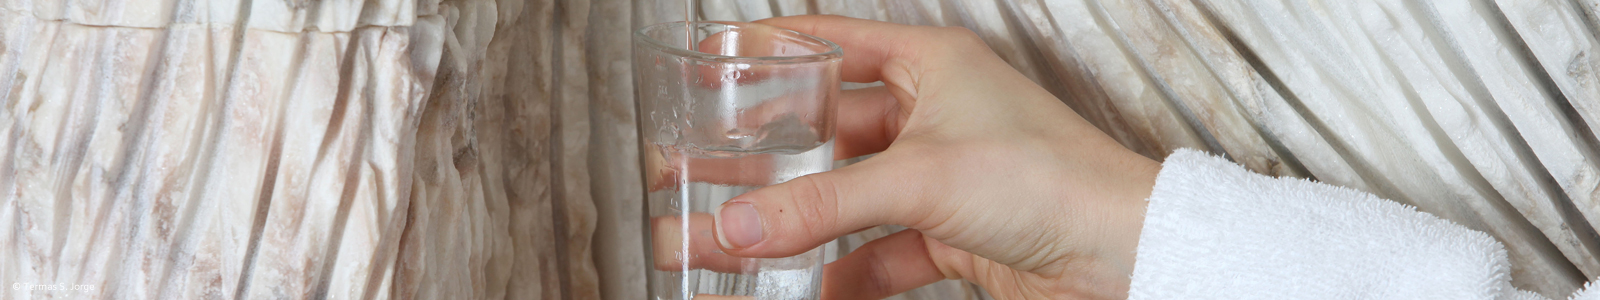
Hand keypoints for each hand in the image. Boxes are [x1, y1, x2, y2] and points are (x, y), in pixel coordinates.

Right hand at [710, 15, 1161, 298]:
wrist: (1124, 255)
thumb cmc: (1052, 179)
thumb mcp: (919, 178)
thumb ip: (822, 203)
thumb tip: (739, 223)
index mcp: (932, 63)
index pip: (835, 45)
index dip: (774, 54)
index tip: (718, 67)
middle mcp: (934, 113)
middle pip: (830, 132)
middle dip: (769, 161)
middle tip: (705, 175)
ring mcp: (943, 176)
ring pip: (850, 196)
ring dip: (800, 223)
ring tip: (738, 240)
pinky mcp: (953, 233)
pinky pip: (881, 250)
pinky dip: (846, 271)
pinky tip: (808, 288)